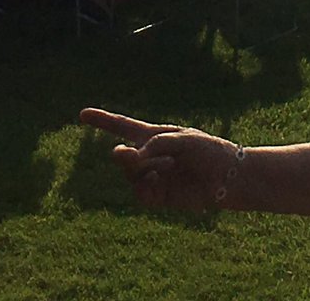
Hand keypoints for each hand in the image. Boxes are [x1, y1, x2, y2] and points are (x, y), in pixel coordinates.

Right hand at [80, 109, 239, 209]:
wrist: (227, 179)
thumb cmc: (209, 151)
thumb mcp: (184, 138)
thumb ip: (156, 143)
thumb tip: (131, 158)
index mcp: (156, 135)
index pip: (123, 126)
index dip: (102, 120)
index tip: (82, 114)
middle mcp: (150, 156)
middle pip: (122, 155)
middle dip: (122, 156)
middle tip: (128, 155)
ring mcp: (153, 176)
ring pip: (130, 175)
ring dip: (145, 169)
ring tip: (168, 166)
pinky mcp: (158, 196)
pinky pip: (140, 193)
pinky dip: (146, 186)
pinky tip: (160, 181)